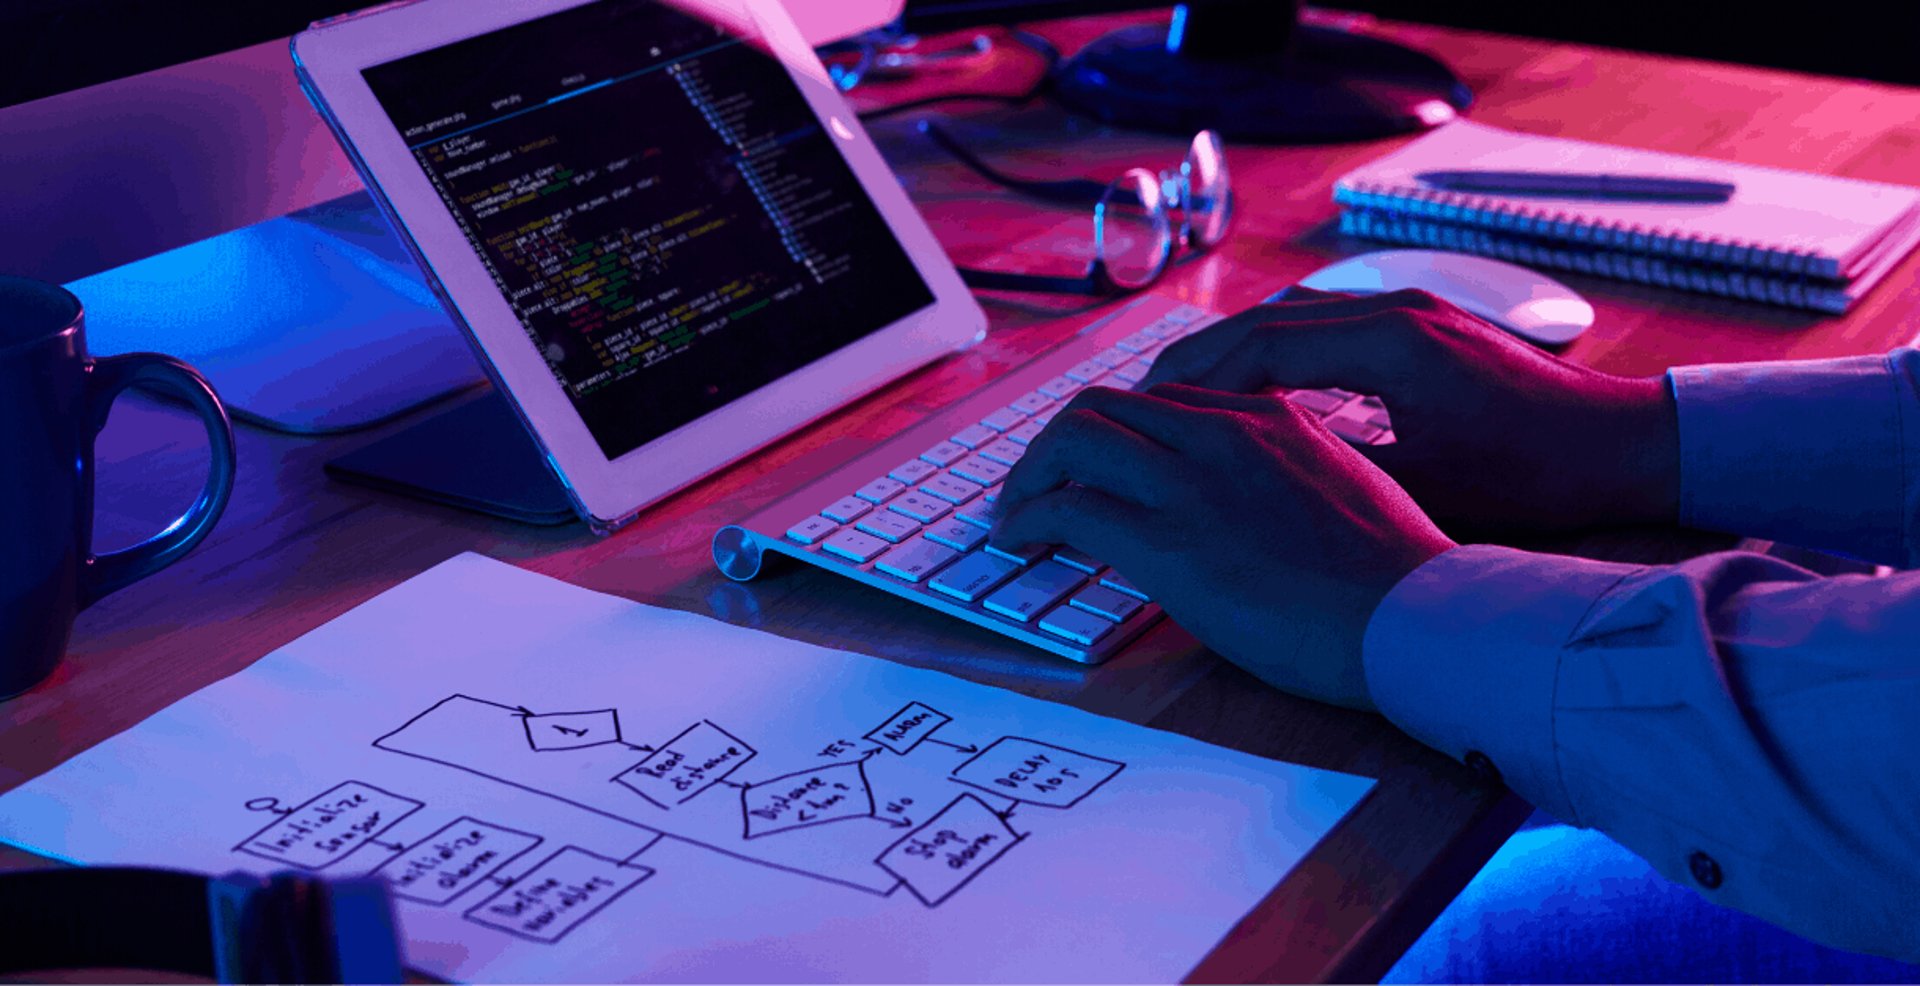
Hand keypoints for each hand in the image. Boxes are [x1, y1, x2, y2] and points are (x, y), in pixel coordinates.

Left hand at [987, 384, 1454, 711]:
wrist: (1419, 618)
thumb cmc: (1397, 580)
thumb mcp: (1345, 495)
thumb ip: (1286, 481)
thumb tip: (1246, 514)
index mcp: (1271, 419)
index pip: (1165, 400)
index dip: (1116, 432)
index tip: (1097, 466)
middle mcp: (1226, 433)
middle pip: (1107, 405)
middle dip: (1058, 444)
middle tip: (1037, 486)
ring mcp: (1194, 482)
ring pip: (1075, 438)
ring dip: (1033, 475)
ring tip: (1016, 513)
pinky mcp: (1169, 539)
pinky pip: (1070, 507)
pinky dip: (1030, 519)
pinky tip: (1020, 543)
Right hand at [1143, 288, 1680, 534]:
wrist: (1626, 442)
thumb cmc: (1538, 476)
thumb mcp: (1429, 490)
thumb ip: (1339, 472)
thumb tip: (1256, 481)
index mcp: (1391, 345)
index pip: (1262, 344)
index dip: (1195, 381)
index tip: (1148, 415)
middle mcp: (1395, 311)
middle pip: (1267, 320)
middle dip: (1199, 362)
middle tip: (1143, 405)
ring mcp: (1411, 310)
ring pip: (1295, 317)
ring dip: (1237, 353)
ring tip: (1186, 398)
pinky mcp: (1425, 325)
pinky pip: (1327, 327)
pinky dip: (1279, 352)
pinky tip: (1257, 391)